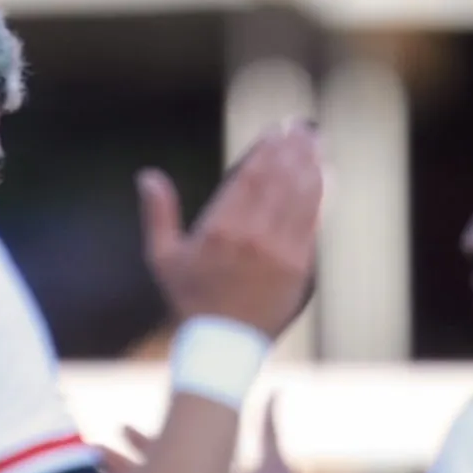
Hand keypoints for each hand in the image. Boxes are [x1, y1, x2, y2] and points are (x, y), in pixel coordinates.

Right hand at [140, 121, 324, 339]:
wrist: (223, 343)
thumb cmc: (190, 299)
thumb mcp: (163, 257)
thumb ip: (158, 214)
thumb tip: (148, 176)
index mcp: (219, 228)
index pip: (250, 176)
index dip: (267, 150)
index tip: (277, 131)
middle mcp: (252, 236)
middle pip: (279, 180)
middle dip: (293, 150)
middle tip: (302, 128)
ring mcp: (279, 252)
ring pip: (300, 197)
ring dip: (310, 165)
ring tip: (316, 142)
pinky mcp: (299, 267)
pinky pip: (312, 222)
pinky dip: (320, 196)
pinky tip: (325, 176)